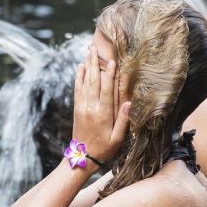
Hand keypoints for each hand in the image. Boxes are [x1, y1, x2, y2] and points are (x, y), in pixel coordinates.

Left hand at [71, 43, 130, 164]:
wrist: (82, 158)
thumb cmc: (104, 149)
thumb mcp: (118, 138)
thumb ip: (123, 120)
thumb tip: (129, 103)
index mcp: (103, 114)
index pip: (107, 90)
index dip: (110, 75)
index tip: (112, 62)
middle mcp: (91, 108)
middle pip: (93, 81)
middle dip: (94, 64)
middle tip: (94, 48)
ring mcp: (82, 107)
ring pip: (84, 82)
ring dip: (86, 66)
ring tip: (87, 52)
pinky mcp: (77, 109)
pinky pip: (77, 89)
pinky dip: (78, 77)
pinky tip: (80, 67)